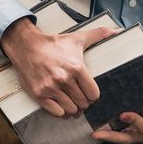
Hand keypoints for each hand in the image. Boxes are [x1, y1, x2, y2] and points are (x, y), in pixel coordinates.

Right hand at [0, 17, 117, 117]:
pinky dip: (60, 111)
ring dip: (72, 108)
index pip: (93, 94)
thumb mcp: (77, 38)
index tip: (88, 92)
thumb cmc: (53, 44)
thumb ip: (98, 34)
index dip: (93, 95)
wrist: (26, 46)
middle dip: (83, 102)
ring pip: (71, 110)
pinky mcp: (39, 94)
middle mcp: (64, 79)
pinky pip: (56, 113)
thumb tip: (116, 30)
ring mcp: (51, 88)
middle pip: (83, 104)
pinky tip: (60, 104)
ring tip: (70, 101)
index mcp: (76, 67)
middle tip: (79, 97)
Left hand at [90, 92, 142, 143]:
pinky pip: (122, 137)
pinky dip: (110, 135)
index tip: (123, 114)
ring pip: (123, 139)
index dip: (135, 121)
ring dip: (108, 137)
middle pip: (128, 137)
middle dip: (113, 135)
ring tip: (93, 132)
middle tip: (98, 131)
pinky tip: (97, 129)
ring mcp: (140, 137)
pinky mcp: (136, 137)